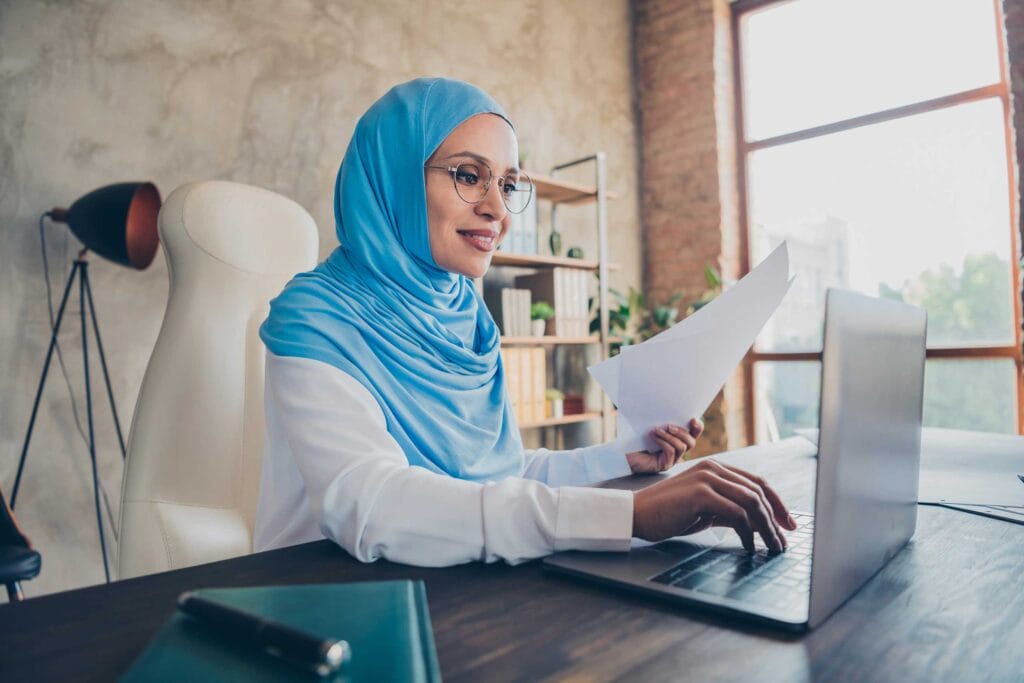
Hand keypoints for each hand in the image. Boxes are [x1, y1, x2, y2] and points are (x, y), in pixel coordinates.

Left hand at [626, 417, 703, 473]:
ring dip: (670, 436)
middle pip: (691, 442)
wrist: (621, 454)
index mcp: (676, 440)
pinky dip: (663, 442)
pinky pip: (671, 452)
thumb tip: (665, 404)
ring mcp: (671, 459)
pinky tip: (652, 436)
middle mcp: (676, 451)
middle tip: (669, 426)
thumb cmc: (634, 438)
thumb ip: (660, 419)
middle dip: (682, 432)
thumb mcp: (649, 425)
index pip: (693, 434)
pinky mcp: (664, 464)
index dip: (697, 428)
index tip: (693, 419)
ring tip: (657, 430)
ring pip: (682, 447)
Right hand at [631, 458, 797, 552]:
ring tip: (771, 546)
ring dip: (766, 526)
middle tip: (783, 541)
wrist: (636, 514)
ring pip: (751, 501)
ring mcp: (707, 479)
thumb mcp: (704, 510)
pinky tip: (749, 546)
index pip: (756, 482)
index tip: (788, 523)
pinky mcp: (701, 493)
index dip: (776, 502)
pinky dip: (748, 532)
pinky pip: (736, 513)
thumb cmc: (667, 514)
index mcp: (715, 468)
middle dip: (776, 518)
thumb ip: (728, 511)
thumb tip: (756, 524)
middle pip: (758, 491)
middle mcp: (714, 468)